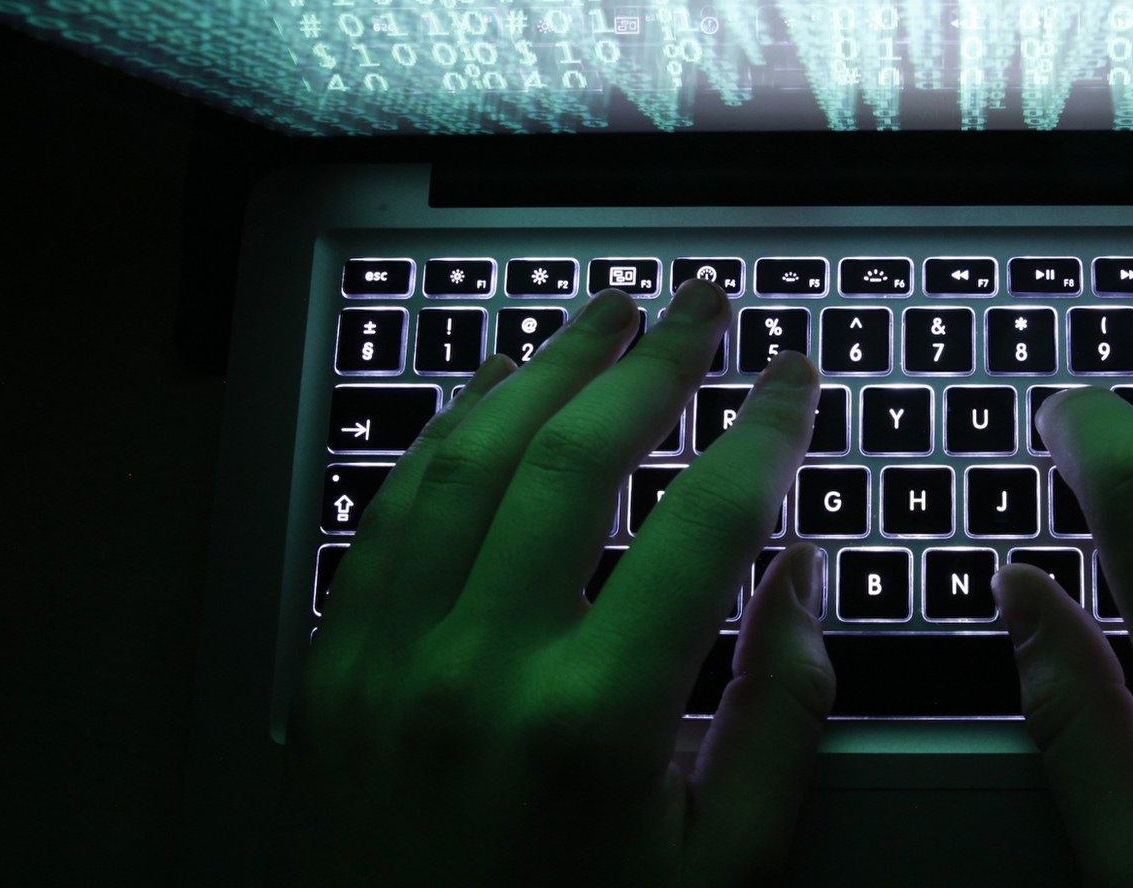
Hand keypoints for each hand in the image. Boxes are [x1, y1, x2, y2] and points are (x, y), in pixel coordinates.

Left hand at [282, 279, 831, 886]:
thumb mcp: (720, 875)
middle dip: (652, 360)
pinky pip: (385, 517)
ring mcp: (388, 664)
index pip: (703, 523)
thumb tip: (802, 580)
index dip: (762, 431)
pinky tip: (488, 398)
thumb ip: (778, 719)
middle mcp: (480, 670)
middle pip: (575, 457)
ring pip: (466, 461)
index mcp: (594, 724)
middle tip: (702, 303)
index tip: (794, 378)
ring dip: (540, 370)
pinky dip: (444, 438)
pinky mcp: (330, 675)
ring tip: (602, 316)